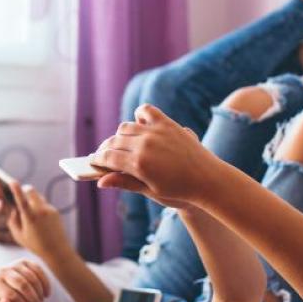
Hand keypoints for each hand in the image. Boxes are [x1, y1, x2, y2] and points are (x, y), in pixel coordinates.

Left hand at [0, 259, 51, 301]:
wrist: (5, 286)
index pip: (11, 295)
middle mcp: (3, 271)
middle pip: (22, 285)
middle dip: (33, 300)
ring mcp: (14, 264)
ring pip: (32, 278)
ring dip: (39, 293)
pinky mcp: (24, 261)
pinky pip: (38, 270)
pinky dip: (45, 282)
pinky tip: (46, 294)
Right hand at [6, 182, 69, 260]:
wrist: (57, 250)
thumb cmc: (35, 245)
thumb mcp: (18, 235)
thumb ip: (12, 221)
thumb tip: (12, 208)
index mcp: (30, 217)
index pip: (22, 200)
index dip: (16, 189)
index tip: (11, 181)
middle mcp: (41, 211)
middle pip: (31, 191)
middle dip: (24, 189)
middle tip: (20, 192)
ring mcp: (49, 210)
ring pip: (38, 197)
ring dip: (32, 199)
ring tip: (27, 206)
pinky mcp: (55, 211)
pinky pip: (44, 204)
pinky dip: (39, 207)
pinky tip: (37, 216)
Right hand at [91, 104, 222, 208]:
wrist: (208, 180)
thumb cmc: (179, 190)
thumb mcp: (150, 190)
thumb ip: (124, 183)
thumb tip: (100, 181)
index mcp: (138, 165)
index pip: (108, 157)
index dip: (98, 159)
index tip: (94, 161)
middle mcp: (144, 145)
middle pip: (114, 141)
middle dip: (106, 148)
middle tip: (105, 155)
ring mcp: (156, 132)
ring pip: (126, 127)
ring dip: (120, 135)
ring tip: (121, 144)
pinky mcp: (168, 123)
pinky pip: (146, 111)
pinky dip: (139, 115)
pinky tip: (139, 126)